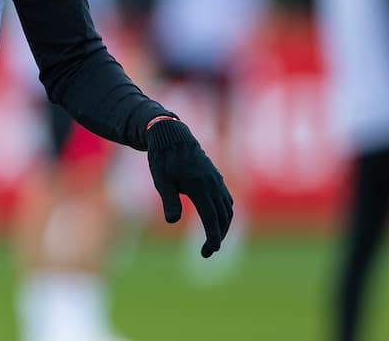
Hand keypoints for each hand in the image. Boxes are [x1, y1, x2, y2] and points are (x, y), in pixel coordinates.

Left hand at [146, 118, 232, 257]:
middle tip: (207, 251)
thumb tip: (171, 222)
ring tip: (212, 240)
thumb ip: (169, 201)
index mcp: (199, 187)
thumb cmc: (163, 158)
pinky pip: (226, 199)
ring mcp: (216, 180)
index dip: (212, 238)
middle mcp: (213, 185)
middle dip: (218, 236)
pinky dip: (225, 213)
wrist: (172, 136)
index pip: (211, 219)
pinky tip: (217, 220)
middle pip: (223, 217)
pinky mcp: (216, 177)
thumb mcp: (161, 180)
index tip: (208, 252)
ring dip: (223, 226)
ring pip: (227, 209)